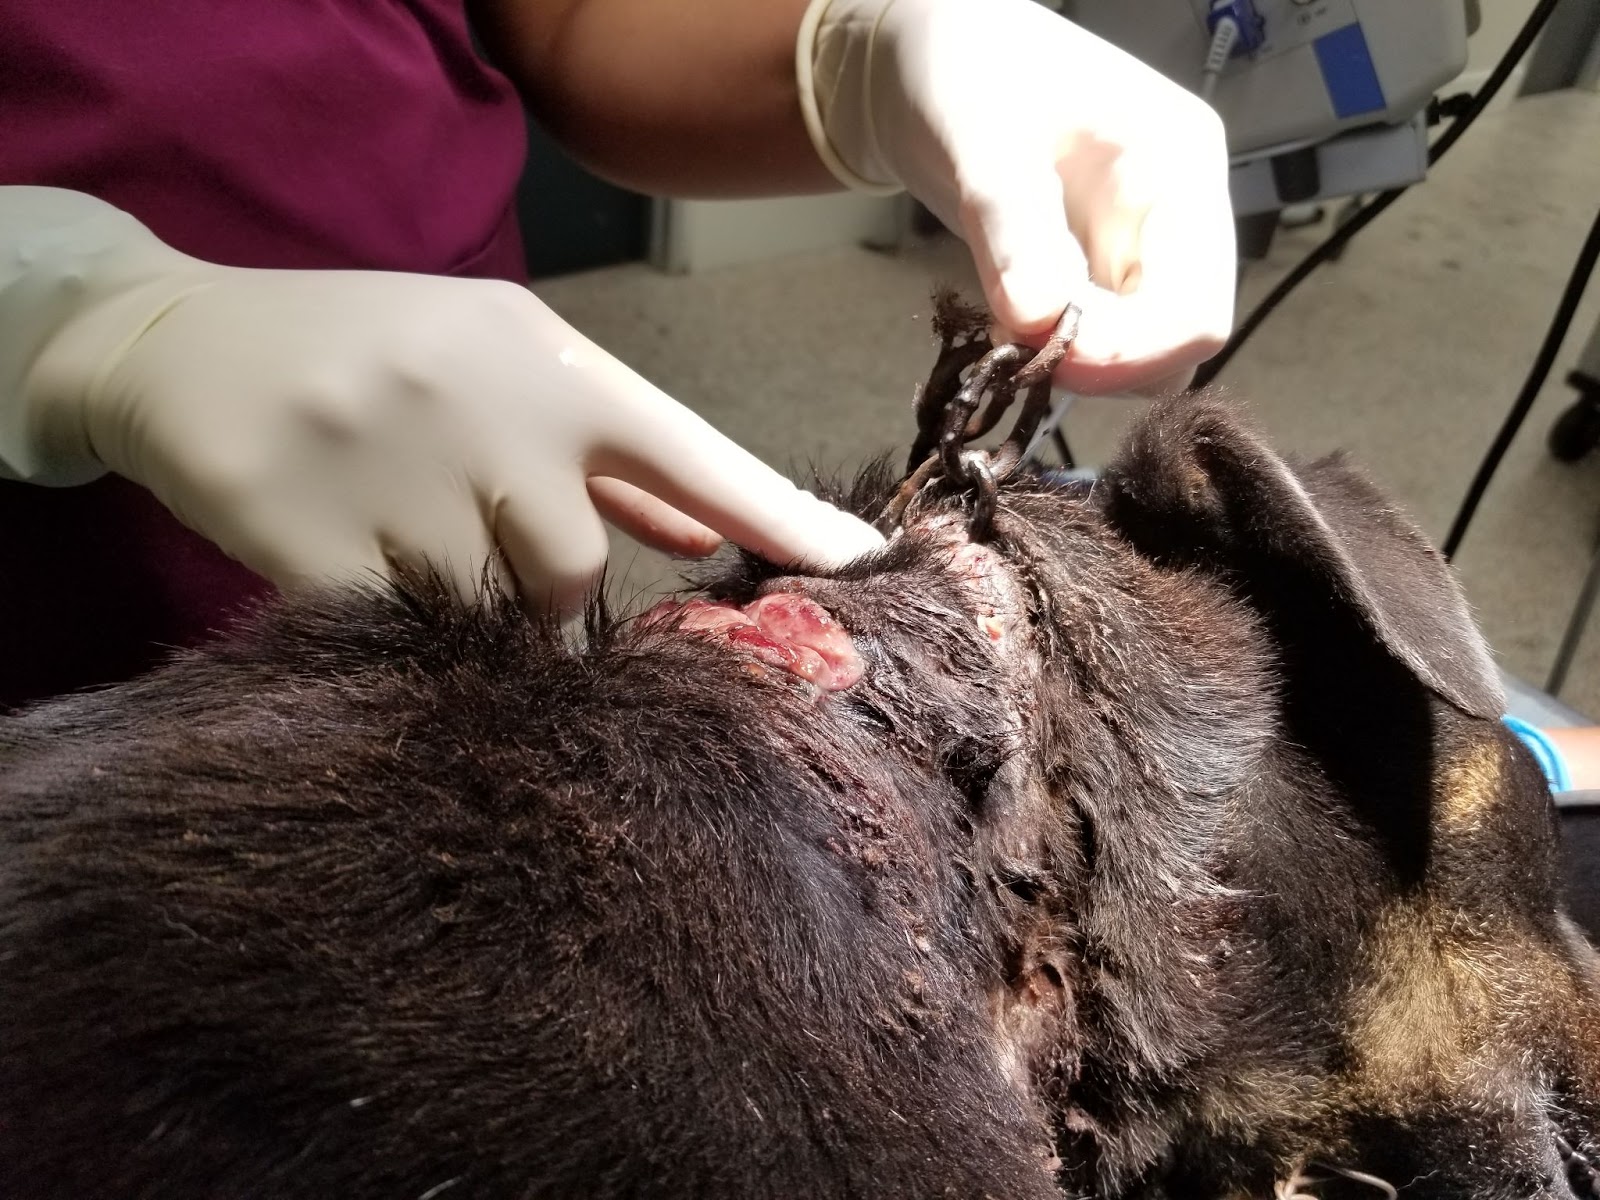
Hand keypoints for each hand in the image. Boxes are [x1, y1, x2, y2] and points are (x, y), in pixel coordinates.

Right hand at [2, 190, 884, 611]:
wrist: (174, 339)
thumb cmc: (370, 352)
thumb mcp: (499, 366)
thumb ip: (603, 457)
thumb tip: (705, 538)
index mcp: (550, 362)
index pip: (693, 453)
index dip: (780, 518)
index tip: (865, 568)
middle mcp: (488, 408)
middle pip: (575, 577)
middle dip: (540, 597)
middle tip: (478, 556)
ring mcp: (395, 468)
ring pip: (485, 616)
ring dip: (462, 612)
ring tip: (403, 543)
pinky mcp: (304, 533)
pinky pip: (397, 634)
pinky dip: (393, 626)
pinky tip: (349, 564)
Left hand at [800, 0, 1236, 392]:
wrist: (929, 59)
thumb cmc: (964, 71)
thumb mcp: (983, 140)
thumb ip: (1014, 230)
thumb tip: (1039, 324)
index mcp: (1179, 168)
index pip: (1196, 308)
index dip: (1131, 356)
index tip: (1049, 366)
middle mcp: (1173, 216)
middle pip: (1174, 342)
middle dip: (1102, 365)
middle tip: (1015, 356)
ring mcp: (1135, 246)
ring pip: (1134, 351)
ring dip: (1073, 363)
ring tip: (1002, 333)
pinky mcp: (1093, 271)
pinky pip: (1092, 339)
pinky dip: (1050, 349)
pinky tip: (1004, 327)